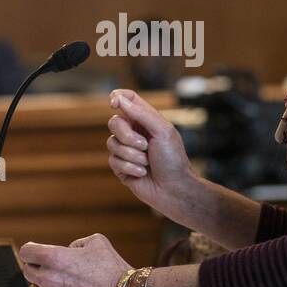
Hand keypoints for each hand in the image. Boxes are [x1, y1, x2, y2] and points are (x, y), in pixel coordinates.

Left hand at [18, 233, 130, 286]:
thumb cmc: (112, 269)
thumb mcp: (96, 242)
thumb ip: (75, 244)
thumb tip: (67, 251)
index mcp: (54, 257)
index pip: (26, 252)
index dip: (31, 251)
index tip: (34, 253)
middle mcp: (47, 279)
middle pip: (28, 271)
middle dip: (38, 268)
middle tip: (53, 269)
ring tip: (64, 286)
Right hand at [106, 89, 197, 218]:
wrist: (174, 189)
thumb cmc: (173, 159)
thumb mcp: (162, 131)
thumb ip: (141, 113)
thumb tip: (120, 99)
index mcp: (145, 120)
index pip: (127, 99)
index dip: (118, 97)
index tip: (114, 103)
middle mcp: (134, 132)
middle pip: (114, 122)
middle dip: (127, 135)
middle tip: (145, 146)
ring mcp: (126, 150)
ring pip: (111, 143)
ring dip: (132, 155)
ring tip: (147, 163)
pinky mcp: (120, 168)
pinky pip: (113, 160)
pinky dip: (130, 167)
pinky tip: (143, 174)